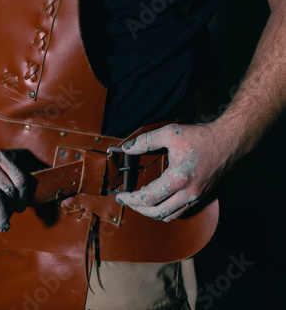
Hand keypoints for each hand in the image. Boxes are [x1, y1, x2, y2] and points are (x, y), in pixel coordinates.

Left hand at [115, 123, 232, 221]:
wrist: (229, 141)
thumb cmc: (201, 136)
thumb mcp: (170, 133)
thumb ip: (146, 141)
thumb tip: (127, 148)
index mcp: (178, 179)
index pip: (148, 198)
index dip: (131, 199)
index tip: (121, 195)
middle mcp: (188, 193)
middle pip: (157, 213)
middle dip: (138, 209)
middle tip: (128, 200)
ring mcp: (196, 197)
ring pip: (169, 216)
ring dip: (152, 212)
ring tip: (141, 202)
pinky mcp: (200, 197)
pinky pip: (179, 212)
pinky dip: (165, 211)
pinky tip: (158, 201)